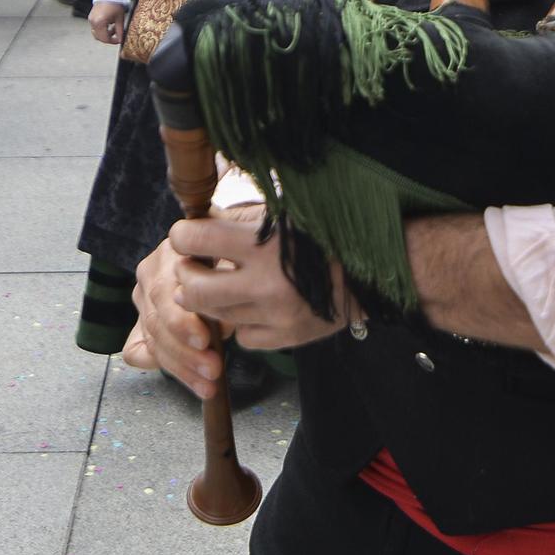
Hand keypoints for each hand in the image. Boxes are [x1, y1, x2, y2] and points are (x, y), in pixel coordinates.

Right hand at [88, 1, 125, 44]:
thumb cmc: (114, 4)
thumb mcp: (120, 19)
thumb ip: (120, 31)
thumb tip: (120, 39)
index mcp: (100, 23)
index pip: (105, 38)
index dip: (112, 41)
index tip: (118, 40)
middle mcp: (93, 22)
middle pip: (99, 37)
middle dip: (108, 38)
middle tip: (116, 36)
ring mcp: (91, 20)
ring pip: (96, 33)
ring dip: (105, 34)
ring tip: (113, 28)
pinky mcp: (91, 17)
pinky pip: (95, 27)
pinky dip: (101, 29)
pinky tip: (109, 24)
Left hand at [123, 207, 344, 398]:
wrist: (370, 273)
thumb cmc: (322, 236)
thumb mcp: (281, 216)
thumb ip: (238, 221)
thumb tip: (196, 223)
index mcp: (264, 244)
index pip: (196, 240)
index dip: (183, 236)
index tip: (187, 235)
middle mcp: (267, 283)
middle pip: (193, 290)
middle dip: (186, 276)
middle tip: (193, 266)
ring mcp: (276, 316)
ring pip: (214, 317)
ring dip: (209, 301)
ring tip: (222, 284)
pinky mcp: (286, 338)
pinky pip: (242, 338)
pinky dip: (241, 323)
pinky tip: (253, 307)